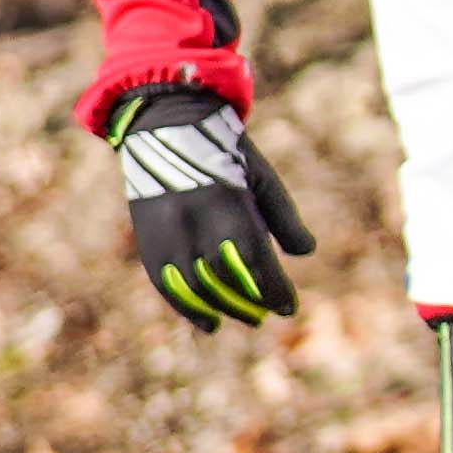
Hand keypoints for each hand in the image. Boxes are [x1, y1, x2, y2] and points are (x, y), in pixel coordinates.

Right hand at [105, 88, 313, 329]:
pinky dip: (187, 309)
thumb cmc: (226, 154)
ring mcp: (167, 232)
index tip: (289, 308)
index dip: (273, 287)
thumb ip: (282, 217)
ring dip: (220, 310)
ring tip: (241, 320)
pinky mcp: (147, 239)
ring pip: (194, 287)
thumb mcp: (262, 177)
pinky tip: (208, 323)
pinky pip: (166, 284)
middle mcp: (196, 220)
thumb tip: (305, 253)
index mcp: (230, 202)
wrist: (166, 129)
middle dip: (249, 301)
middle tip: (266, 316)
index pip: (256, 257)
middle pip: (225, 277)